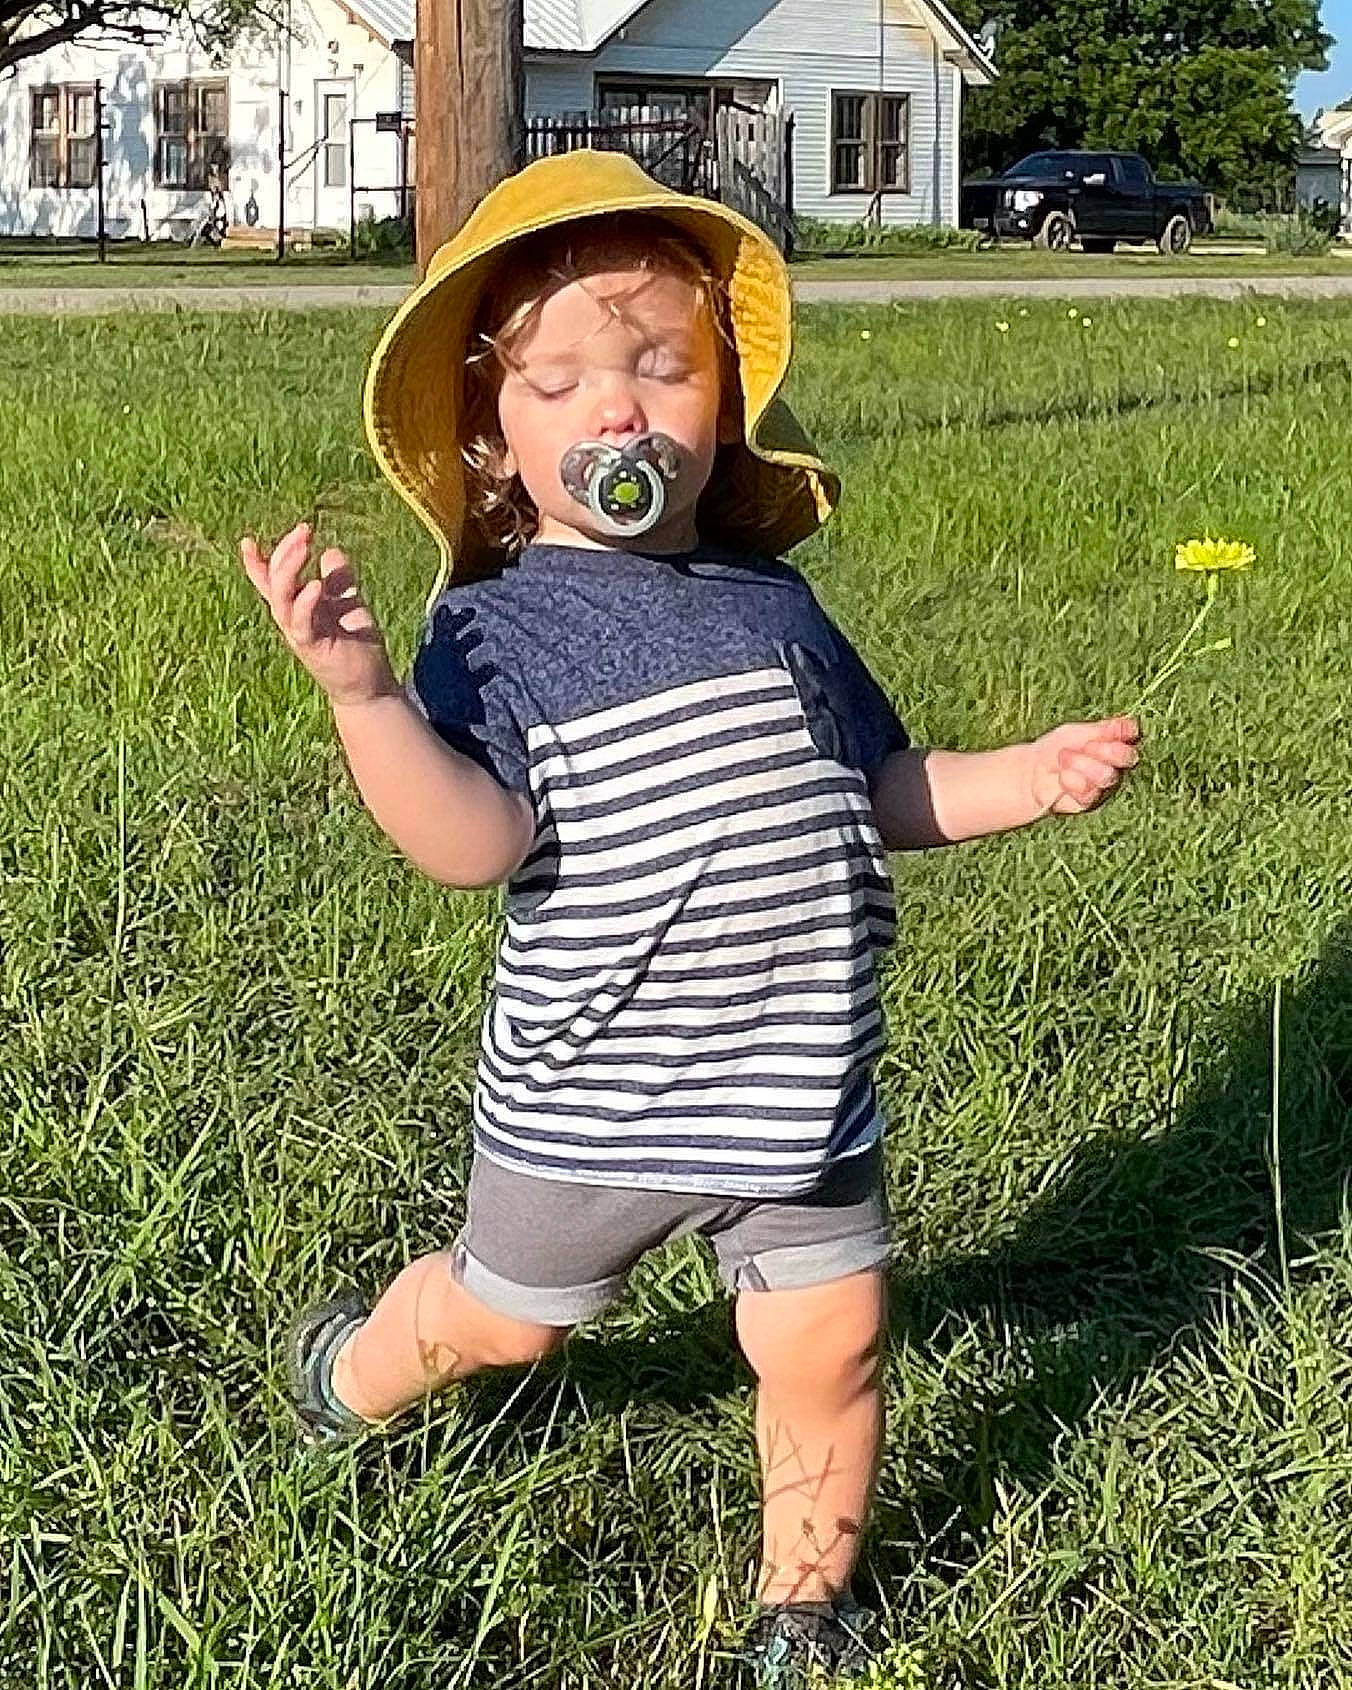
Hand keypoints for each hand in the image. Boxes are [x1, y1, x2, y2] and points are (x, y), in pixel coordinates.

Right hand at [240, 522, 397, 706]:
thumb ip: (338, 580)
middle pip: (274, 582)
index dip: (257, 563)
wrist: (369, 685)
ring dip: (289, 570)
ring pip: (281, 599)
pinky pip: (302, 623)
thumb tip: (331, 550)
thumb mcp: (349, 604)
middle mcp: (292, 620)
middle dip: (284, 553)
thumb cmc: (356, 647)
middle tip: (303, 530)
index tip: (248, 541)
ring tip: (305, 546)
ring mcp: (300, 634)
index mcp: (298, 608)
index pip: (270, 582)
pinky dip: (305, 602)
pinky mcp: (314, 647)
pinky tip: (314, 584)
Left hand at [1028, 715, 1140, 816]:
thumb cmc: (1055, 749)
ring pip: (1107, 774)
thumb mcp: (1076, 732)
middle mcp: (1114, 766)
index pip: (1131, 737)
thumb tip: (1131, 725)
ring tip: (1064, 758)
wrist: (1031, 772)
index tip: (1104, 731)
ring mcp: (1103, 786)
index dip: (1119, 734)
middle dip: (1103, 749)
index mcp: (1114, 745)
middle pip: (1126, 757)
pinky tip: (1062, 777)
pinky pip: (1089, 791)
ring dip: (1082, 763)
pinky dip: (1072, 780)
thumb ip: (1103, 730)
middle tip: (1084, 746)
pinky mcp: (1089, 802)